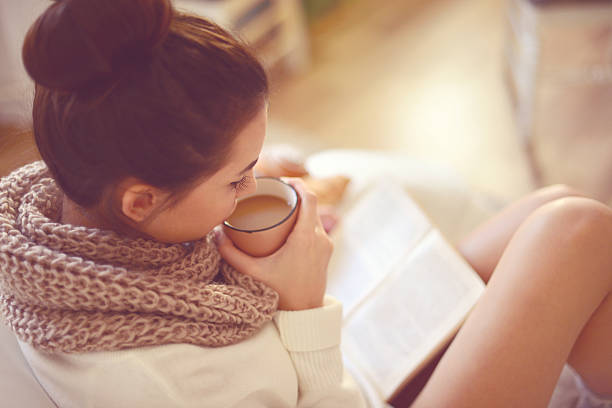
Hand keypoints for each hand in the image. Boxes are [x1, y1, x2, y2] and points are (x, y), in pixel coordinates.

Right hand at [215, 178, 332, 310]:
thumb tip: (216, 233)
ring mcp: (325, 246)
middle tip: (277, 193)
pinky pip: (318, 229)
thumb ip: (231, 254)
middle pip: (312, 206)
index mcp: (305, 237)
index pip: (309, 199)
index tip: (285, 180)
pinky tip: (293, 223)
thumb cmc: (281, 294)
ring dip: (302, 209)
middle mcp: (319, 238)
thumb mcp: (253, 272)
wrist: (304, 316)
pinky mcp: (326, 254)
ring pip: (316, 217)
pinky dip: (307, 221)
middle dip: (296, 195)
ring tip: (282, 206)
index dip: (299, 184)